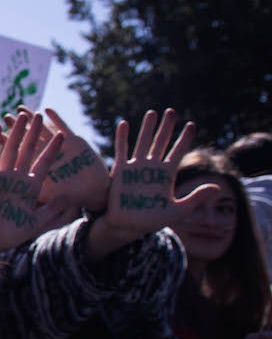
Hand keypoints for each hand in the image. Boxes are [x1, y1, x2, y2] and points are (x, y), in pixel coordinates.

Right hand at [0, 113, 69, 257]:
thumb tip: (68, 197)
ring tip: (21, 114)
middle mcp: (17, 178)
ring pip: (11, 149)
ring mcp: (3, 176)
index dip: (52, 150)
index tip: (62, 135)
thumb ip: (52, 210)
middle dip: (34, 133)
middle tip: (39, 116)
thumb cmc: (10, 233)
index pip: (44, 164)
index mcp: (30, 188)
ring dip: (16, 132)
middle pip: (28, 151)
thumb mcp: (37, 222)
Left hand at [6, 106, 108, 211]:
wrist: (101, 193)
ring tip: (21, 108)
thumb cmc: (77, 200)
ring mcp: (62, 149)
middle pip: (29, 141)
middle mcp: (49, 158)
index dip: (10, 146)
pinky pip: (64, 128)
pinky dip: (57, 119)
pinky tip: (47, 109)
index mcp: (40, 171)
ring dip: (33, 120)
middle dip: (18, 129)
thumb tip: (22, 204)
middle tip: (6, 116)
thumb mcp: (55, 201)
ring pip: (43, 132)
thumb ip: (42, 201)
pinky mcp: (77, 143)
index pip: (20, 156)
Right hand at [95, 109, 216, 244]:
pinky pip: (122, 151)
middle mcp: (152, 167)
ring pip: (143, 142)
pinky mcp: (121, 171)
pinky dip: (123, 138)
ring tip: (152, 112)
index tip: (191, 125)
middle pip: (161, 142)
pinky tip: (124, 124)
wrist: (128, 226)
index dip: (184, 139)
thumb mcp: (179, 210)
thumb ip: (197, 197)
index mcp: (167, 175)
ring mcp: (136, 168)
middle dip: (167, 127)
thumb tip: (218, 187)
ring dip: (147, 128)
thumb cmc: (152, 220)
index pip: (178, 152)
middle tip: (172, 111)